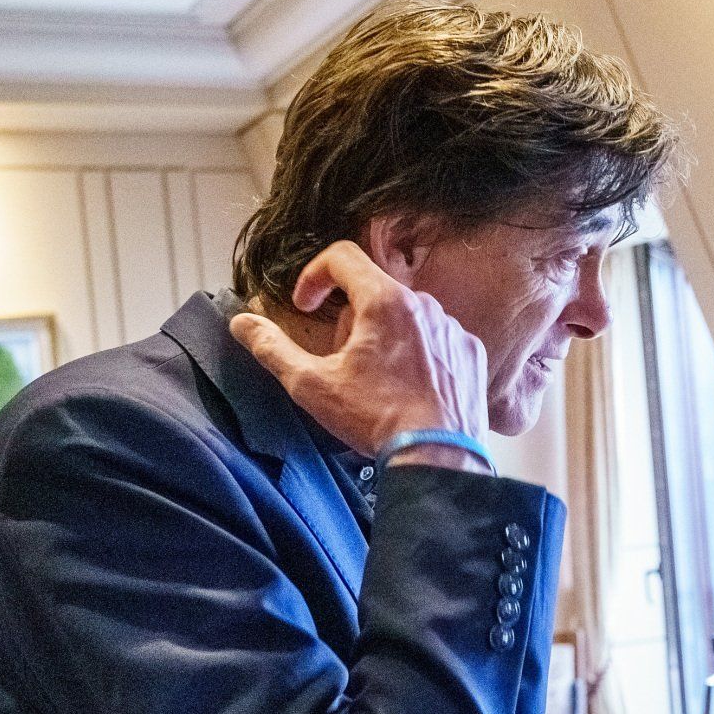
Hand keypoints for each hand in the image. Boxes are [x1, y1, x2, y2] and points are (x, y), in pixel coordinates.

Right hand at [229, 241, 487, 455]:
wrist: (438, 457)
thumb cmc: (376, 419)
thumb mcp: (311, 384)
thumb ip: (272, 348)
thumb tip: (243, 323)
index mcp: (385, 301)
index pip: (342, 256)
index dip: (313, 275)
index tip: (305, 305)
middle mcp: (425, 305)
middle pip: (373, 293)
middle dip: (350, 321)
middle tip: (341, 364)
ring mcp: (453, 329)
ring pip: (406, 317)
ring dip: (384, 339)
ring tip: (377, 384)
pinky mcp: (470, 354)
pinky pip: (436, 341)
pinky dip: (419, 357)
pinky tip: (409, 391)